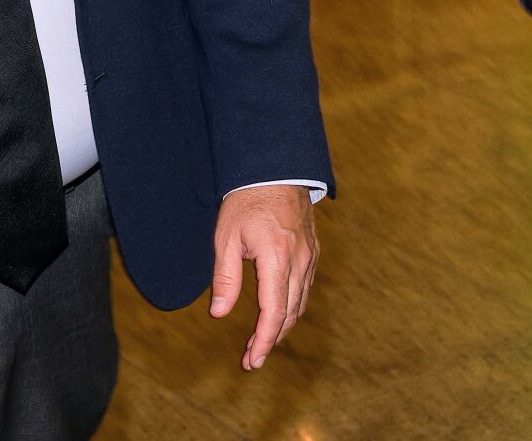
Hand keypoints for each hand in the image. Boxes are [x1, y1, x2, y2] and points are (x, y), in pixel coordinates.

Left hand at [210, 185, 317, 370]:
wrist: (277, 171)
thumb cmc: (247, 203)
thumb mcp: (226, 238)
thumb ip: (225, 277)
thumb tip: (219, 313)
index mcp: (276, 258)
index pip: (274, 311)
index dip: (264, 340)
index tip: (253, 360)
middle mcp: (299, 260)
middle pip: (290, 311)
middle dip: (272, 338)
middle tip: (253, 358)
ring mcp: (310, 255)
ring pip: (300, 301)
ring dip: (283, 325)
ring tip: (264, 342)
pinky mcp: (312, 250)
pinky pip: (305, 286)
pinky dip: (292, 306)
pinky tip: (280, 312)